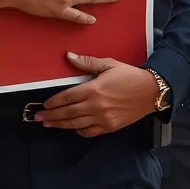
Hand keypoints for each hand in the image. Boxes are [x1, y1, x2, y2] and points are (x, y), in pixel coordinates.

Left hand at [37, 53, 158, 137]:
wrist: (150, 91)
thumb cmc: (129, 76)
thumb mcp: (108, 64)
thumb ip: (87, 63)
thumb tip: (69, 56)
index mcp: (94, 89)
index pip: (67, 97)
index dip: (54, 102)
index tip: (44, 105)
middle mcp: (96, 106)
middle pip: (68, 113)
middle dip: (52, 116)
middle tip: (39, 118)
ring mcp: (103, 118)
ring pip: (76, 124)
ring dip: (60, 125)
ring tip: (49, 125)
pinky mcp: (110, 127)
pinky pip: (89, 132)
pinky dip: (78, 130)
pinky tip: (72, 127)